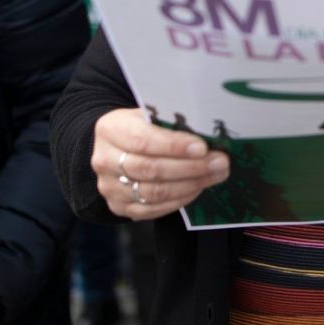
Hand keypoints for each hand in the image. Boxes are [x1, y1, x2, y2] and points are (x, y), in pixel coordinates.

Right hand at [91, 108, 228, 219]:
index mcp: (110, 129)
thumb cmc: (139, 127)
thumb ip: (169, 122)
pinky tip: (197, 188)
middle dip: (190, 167)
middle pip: (151, 169)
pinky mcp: (119, 207)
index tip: (202, 148)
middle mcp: (104, 160)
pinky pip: (153, 209)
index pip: (143, 140)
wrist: (114, 147)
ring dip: (191, 185)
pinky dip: (179, 199)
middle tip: (219, 163)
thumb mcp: (147, 115)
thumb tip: (206, 131)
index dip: (174, 146)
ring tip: (215, 175)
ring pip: (154, 192)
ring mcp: (109, 187)